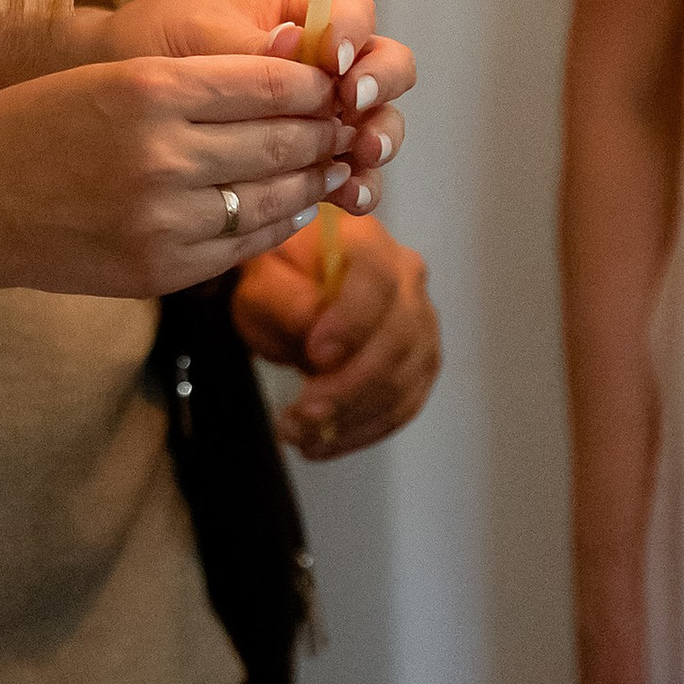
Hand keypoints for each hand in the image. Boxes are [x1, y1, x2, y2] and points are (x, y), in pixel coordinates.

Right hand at [0, 44, 353, 297]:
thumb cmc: (35, 125)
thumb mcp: (111, 77)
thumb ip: (197, 81)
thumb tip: (289, 77)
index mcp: (150, 90)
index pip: (269, 81)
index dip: (313, 82)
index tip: (329, 79)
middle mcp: (164, 156)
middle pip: (283, 140)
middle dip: (324, 130)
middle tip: (345, 121)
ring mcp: (165, 221)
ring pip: (275, 196)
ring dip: (312, 178)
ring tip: (328, 163)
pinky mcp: (163, 270)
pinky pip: (245, 244)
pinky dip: (278, 222)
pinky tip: (288, 205)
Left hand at [118, 0, 412, 194]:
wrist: (126, 96)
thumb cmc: (162, 41)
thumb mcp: (195, 31)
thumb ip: (247, 43)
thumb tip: (294, 43)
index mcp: (302, 5)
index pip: (352, 6)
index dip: (353, 29)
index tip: (334, 59)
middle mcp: (328, 55)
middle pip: (385, 63)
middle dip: (380, 86)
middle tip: (354, 104)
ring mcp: (328, 108)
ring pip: (379, 120)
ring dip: (378, 139)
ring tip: (359, 156)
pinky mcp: (317, 155)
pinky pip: (353, 170)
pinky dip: (358, 184)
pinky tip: (345, 196)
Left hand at [235, 216, 439, 457]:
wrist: (293, 287)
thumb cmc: (277, 276)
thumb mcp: (262, 280)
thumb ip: (285, 298)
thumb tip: (314, 325)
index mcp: (368, 241)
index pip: (376, 279)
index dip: (351, 321)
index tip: (314, 355)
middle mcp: (407, 279)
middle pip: (397, 336)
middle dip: (348, 385)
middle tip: (301, 414)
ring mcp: (421, 323)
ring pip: (404, 379)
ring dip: (352, 416)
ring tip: (301, 435)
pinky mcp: (419, 364)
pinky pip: (404, 406)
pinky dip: (363, 430)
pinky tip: (324, 442)